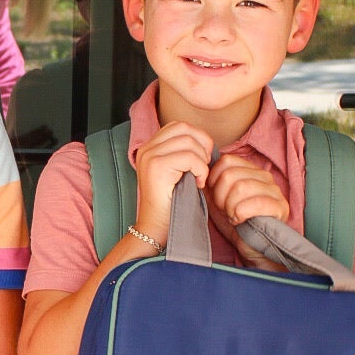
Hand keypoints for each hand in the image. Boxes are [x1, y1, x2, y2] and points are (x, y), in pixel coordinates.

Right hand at [133, 121, 213, 245]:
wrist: (156, 228)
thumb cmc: (172, 203)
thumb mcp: (178, 173)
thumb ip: (185, 153)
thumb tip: (207, 142)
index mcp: (150, 147)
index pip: (179, 126)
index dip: (197, 138)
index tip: (203, 160)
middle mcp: (146, 148)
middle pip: (185, 128)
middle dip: (203, 146)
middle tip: (205, 168)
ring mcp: (149, 156)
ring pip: (189, 142)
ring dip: (202, 161)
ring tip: (200, 178)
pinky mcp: (156, 166)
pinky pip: (190, 157)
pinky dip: (201, 170)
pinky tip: (198, 184)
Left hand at [207, 152, 289, 264]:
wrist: (251, 249)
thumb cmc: (235, 224)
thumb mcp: (217, 201)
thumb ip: (210, 184)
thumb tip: (199, 171)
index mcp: (250, 170)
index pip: (226, 161)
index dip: (214, 180)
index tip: (216, 197)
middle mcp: (265, 176)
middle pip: (230, 175)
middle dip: (220, 197)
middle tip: (225, 211)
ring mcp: (275, 190)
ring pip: (241, 187)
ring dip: (230, 207)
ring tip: (233, 216)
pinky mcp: (280, 206)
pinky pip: (254, 203)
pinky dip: (241, 214)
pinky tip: (241, 221)